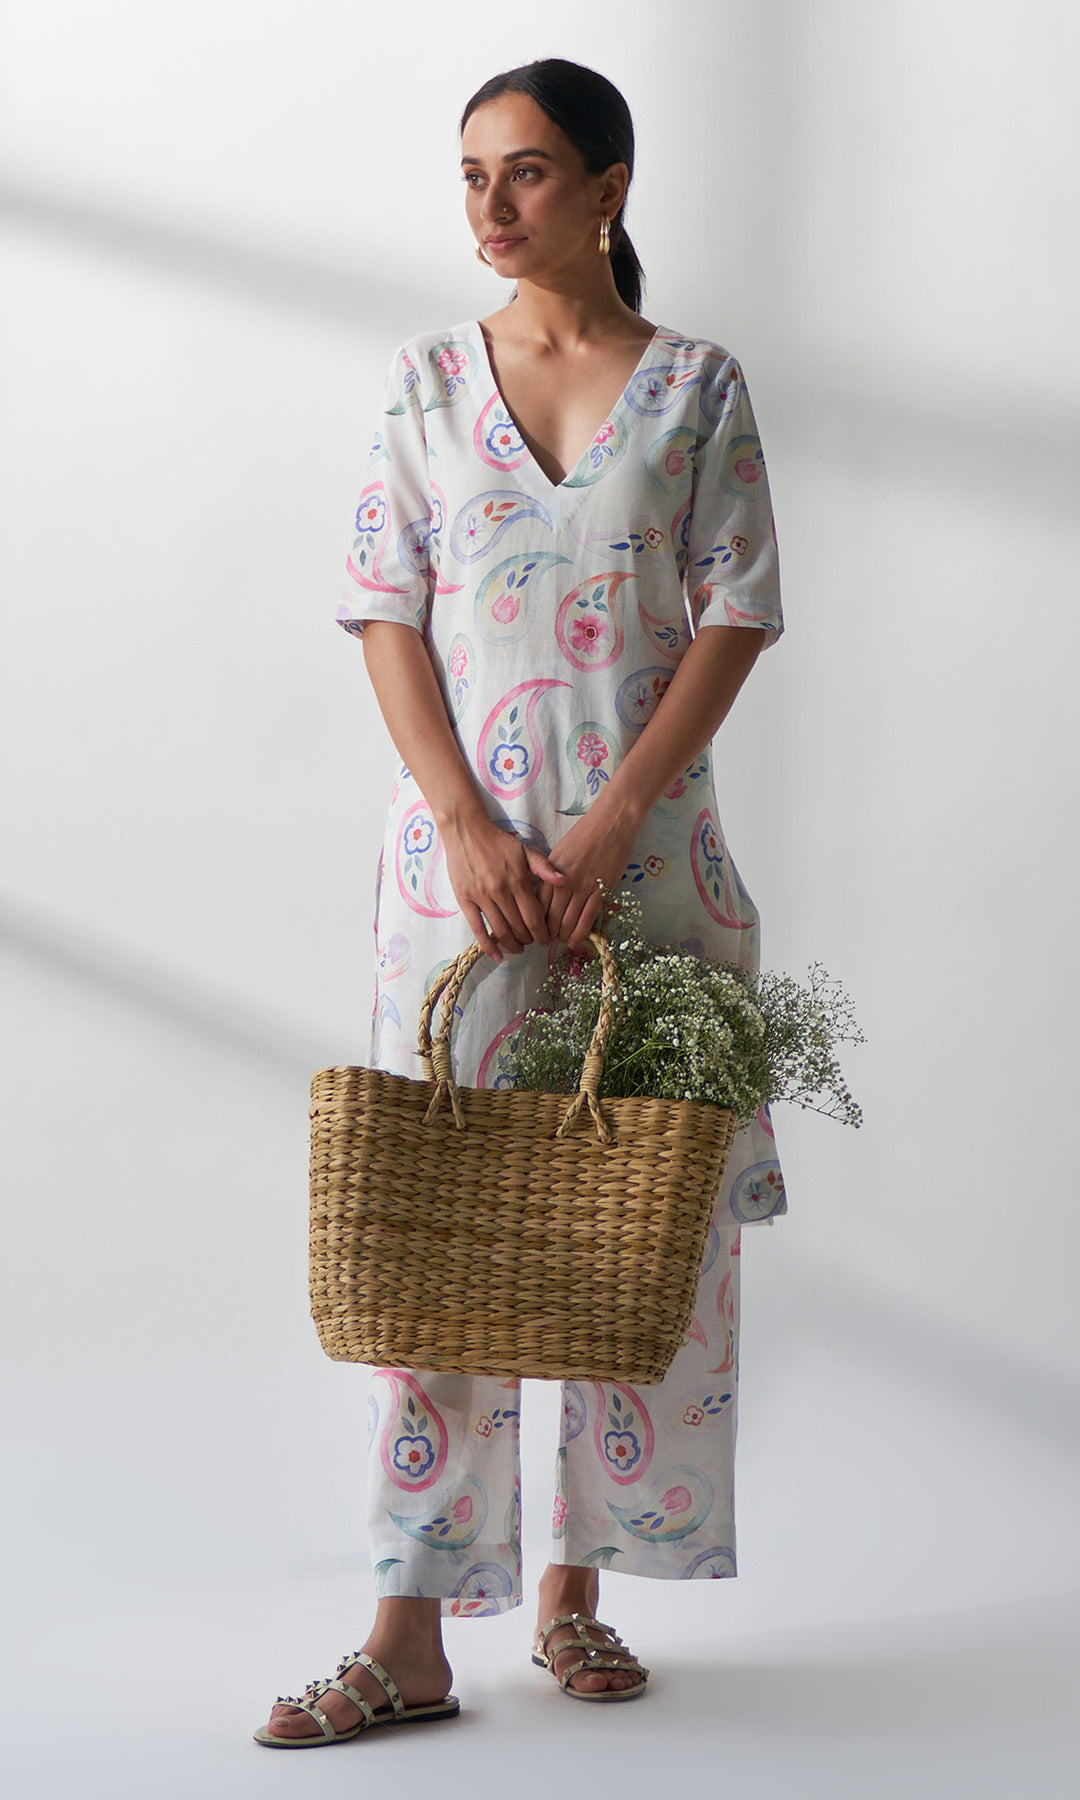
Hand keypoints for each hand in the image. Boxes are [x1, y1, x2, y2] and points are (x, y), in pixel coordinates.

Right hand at [442, 816, 566, 961]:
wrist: (467, 831)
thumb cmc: (498, 842)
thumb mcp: (524, 850)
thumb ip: (544, 867)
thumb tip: (564, 881)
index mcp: (518, 880)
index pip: (534, 916)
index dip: (542, 933)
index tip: (546, 939)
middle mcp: (500, 891)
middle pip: (519, 927)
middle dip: (529, 940)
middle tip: (533, 943)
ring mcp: (481, 897)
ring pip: (501, 931)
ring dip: (512, 945)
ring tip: (519, 948)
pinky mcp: (465, 900)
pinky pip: (477, 929)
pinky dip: (488, 946)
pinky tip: (497, 956)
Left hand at [541, 807, 639, 943]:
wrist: (610, 823)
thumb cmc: (584, 835)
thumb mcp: (559, 853)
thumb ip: (550, 875)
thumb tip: (545, 896)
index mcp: (550, 872)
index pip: (538, 905)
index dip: (535, 921)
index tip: (536, 929)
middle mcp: (564, 882)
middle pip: (551, 917)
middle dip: (548, 933)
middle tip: (548, 940)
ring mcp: (583, 887)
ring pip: (568, 921)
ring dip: (563, 935)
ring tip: (562, 940)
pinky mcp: (601, 890)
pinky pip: (588, 918)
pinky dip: (580, 933)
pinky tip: (575, 940)